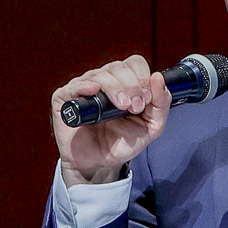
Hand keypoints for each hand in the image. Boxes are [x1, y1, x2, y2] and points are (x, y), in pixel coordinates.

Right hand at [52, 54, 168, 184]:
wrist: (99, 163)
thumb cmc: (121, 143)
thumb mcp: (150, 127)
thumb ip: (161, 105)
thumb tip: (158, 78)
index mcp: (124, 82)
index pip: (134, 63)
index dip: (142, 78)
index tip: (146, 100)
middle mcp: (104, 80)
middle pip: (119, 67)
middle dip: (131, 85)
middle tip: (135, 107)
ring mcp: (84, 87)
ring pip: (100, 74)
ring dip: (115, 88)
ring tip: (122, 107)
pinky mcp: (65, 98)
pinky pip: (75, 85)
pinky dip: (86, 86)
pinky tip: (94, 91)